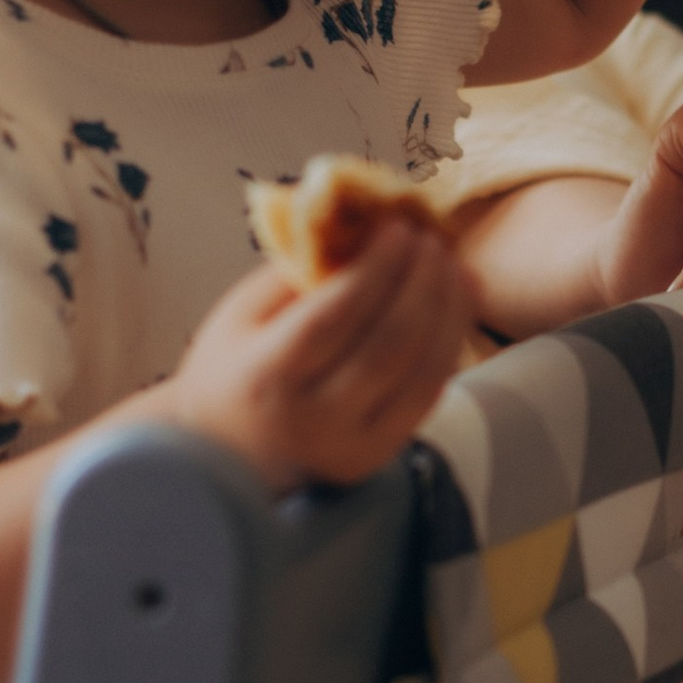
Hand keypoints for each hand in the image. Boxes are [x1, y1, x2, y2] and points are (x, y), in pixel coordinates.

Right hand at [160, 223, 470, 490]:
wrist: (225, 455)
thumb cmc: (231, 370)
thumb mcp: (242, 314)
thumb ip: (297, 271)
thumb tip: (362, 226)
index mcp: (266, 377)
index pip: (335, 316)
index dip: (377, 268)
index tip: (398, 226)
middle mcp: (312, 419)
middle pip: (388, 345)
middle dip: (422, 284)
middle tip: (433, 240)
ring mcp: (350, 445)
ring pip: (420, 374)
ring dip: (448, 313)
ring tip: (456, 267)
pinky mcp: (378, 456)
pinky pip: (428, 396)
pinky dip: (450, 346)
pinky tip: (457, 306)